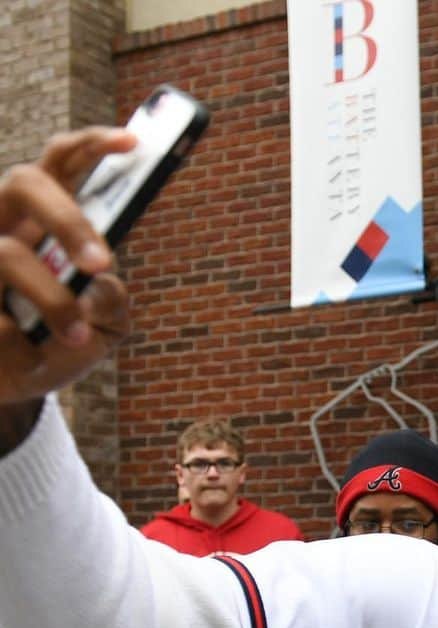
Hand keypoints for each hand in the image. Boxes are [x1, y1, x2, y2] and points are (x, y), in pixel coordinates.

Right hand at [0, 127, 134, 407]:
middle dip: (67, 220)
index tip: (134, 140)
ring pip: (7, 254)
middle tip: (101, 264)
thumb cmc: (56, 345)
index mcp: (42, 223)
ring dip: (53, 301)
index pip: (61, 165)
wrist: (8, 388)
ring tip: (75, 336)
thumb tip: (101, 283)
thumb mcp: (103, 329)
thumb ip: (113, 303)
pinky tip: (29, 362)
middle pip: (23, 182)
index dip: (93, 146)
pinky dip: (21, 348)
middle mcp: (3, 224)